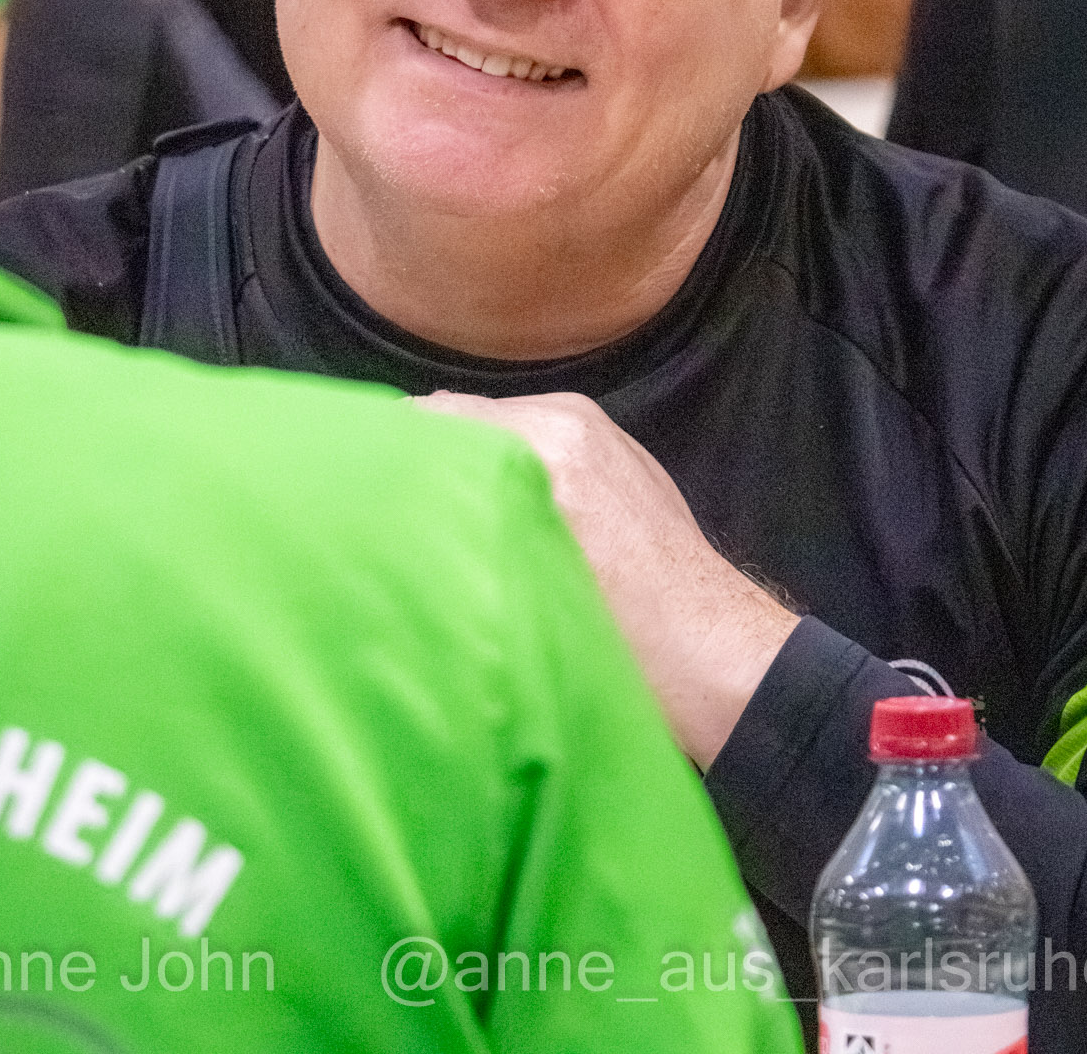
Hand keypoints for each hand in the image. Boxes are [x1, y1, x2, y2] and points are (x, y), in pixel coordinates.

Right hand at [422, 390, 797, 768]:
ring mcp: (600, 434)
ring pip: (499, 432)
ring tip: (447, 524)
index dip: (391, 457)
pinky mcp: (621, 455)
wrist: (723, 668)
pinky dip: (513, 472)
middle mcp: (571, 421)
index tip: (363, 498)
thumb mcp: (522, 597)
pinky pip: (541, 445)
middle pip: (462, 419)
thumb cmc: (624, 653)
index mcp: (547, 445)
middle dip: (429, 459)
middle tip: (394, 515)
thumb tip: (390, 501)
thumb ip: (458, 530)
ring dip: (470, 467)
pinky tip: (504, 525)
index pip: (432, 418)